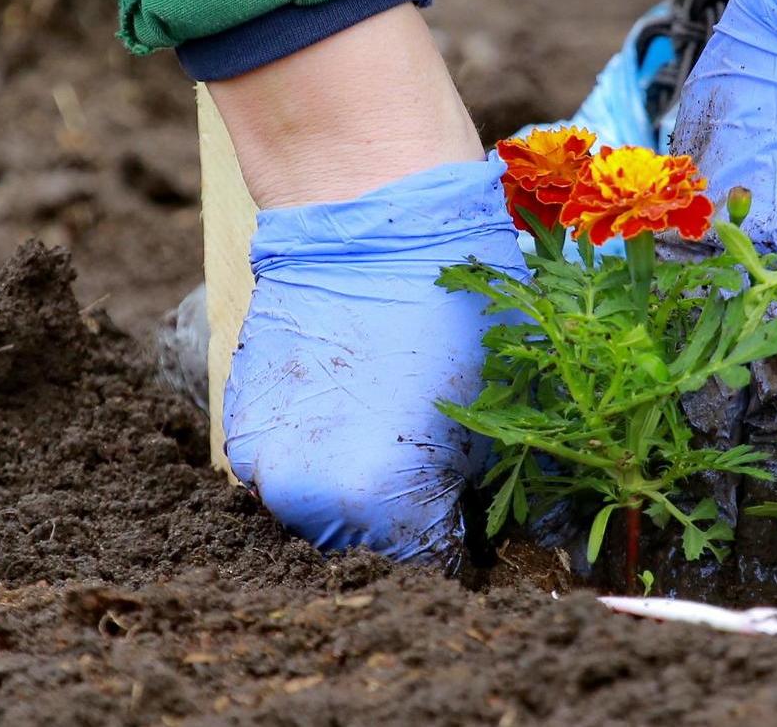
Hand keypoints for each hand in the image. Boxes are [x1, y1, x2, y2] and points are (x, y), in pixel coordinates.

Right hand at [222, 159, 523, 565]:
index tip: (477, 506)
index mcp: (377, 499)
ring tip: (393, 428)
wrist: (369, 212)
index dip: (462, 539)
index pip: (428, 564)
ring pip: (321, 511)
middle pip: (369, 547)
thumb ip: (514, 495)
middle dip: (407, 518)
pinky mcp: (240, 422)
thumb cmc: (453, 305)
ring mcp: (262, 460)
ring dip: (357, 491)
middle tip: (442, 463)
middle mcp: (306, 494)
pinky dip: (321, 453)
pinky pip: (288, 467)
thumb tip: (536, 543)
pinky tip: (355, 406)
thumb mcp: (507, 407)